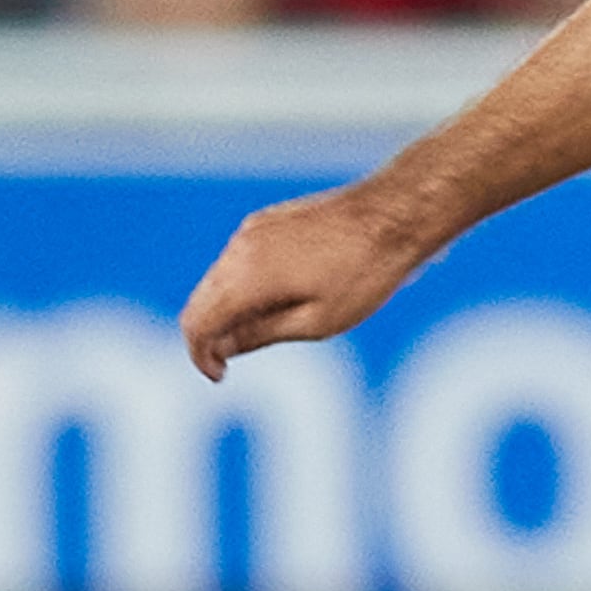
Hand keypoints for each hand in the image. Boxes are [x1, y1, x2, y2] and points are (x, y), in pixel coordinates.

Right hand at [180, 183, 434, 378]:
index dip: (200, 356)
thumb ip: (260, 335)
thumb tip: (221, 348)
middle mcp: (239, 249)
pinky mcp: (266, 220)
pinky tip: (277, 298)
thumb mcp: (317, 321)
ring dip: (226, 308)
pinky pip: (237, 258)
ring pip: (217, 279)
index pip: (197, 324)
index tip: (219, 375)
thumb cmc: (365, 273)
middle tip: (232, 361)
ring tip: (263, 330)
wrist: (394, 215)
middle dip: (210, 334)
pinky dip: (241, 284)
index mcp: (247, 278)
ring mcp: (251, 230)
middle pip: (200, 301)